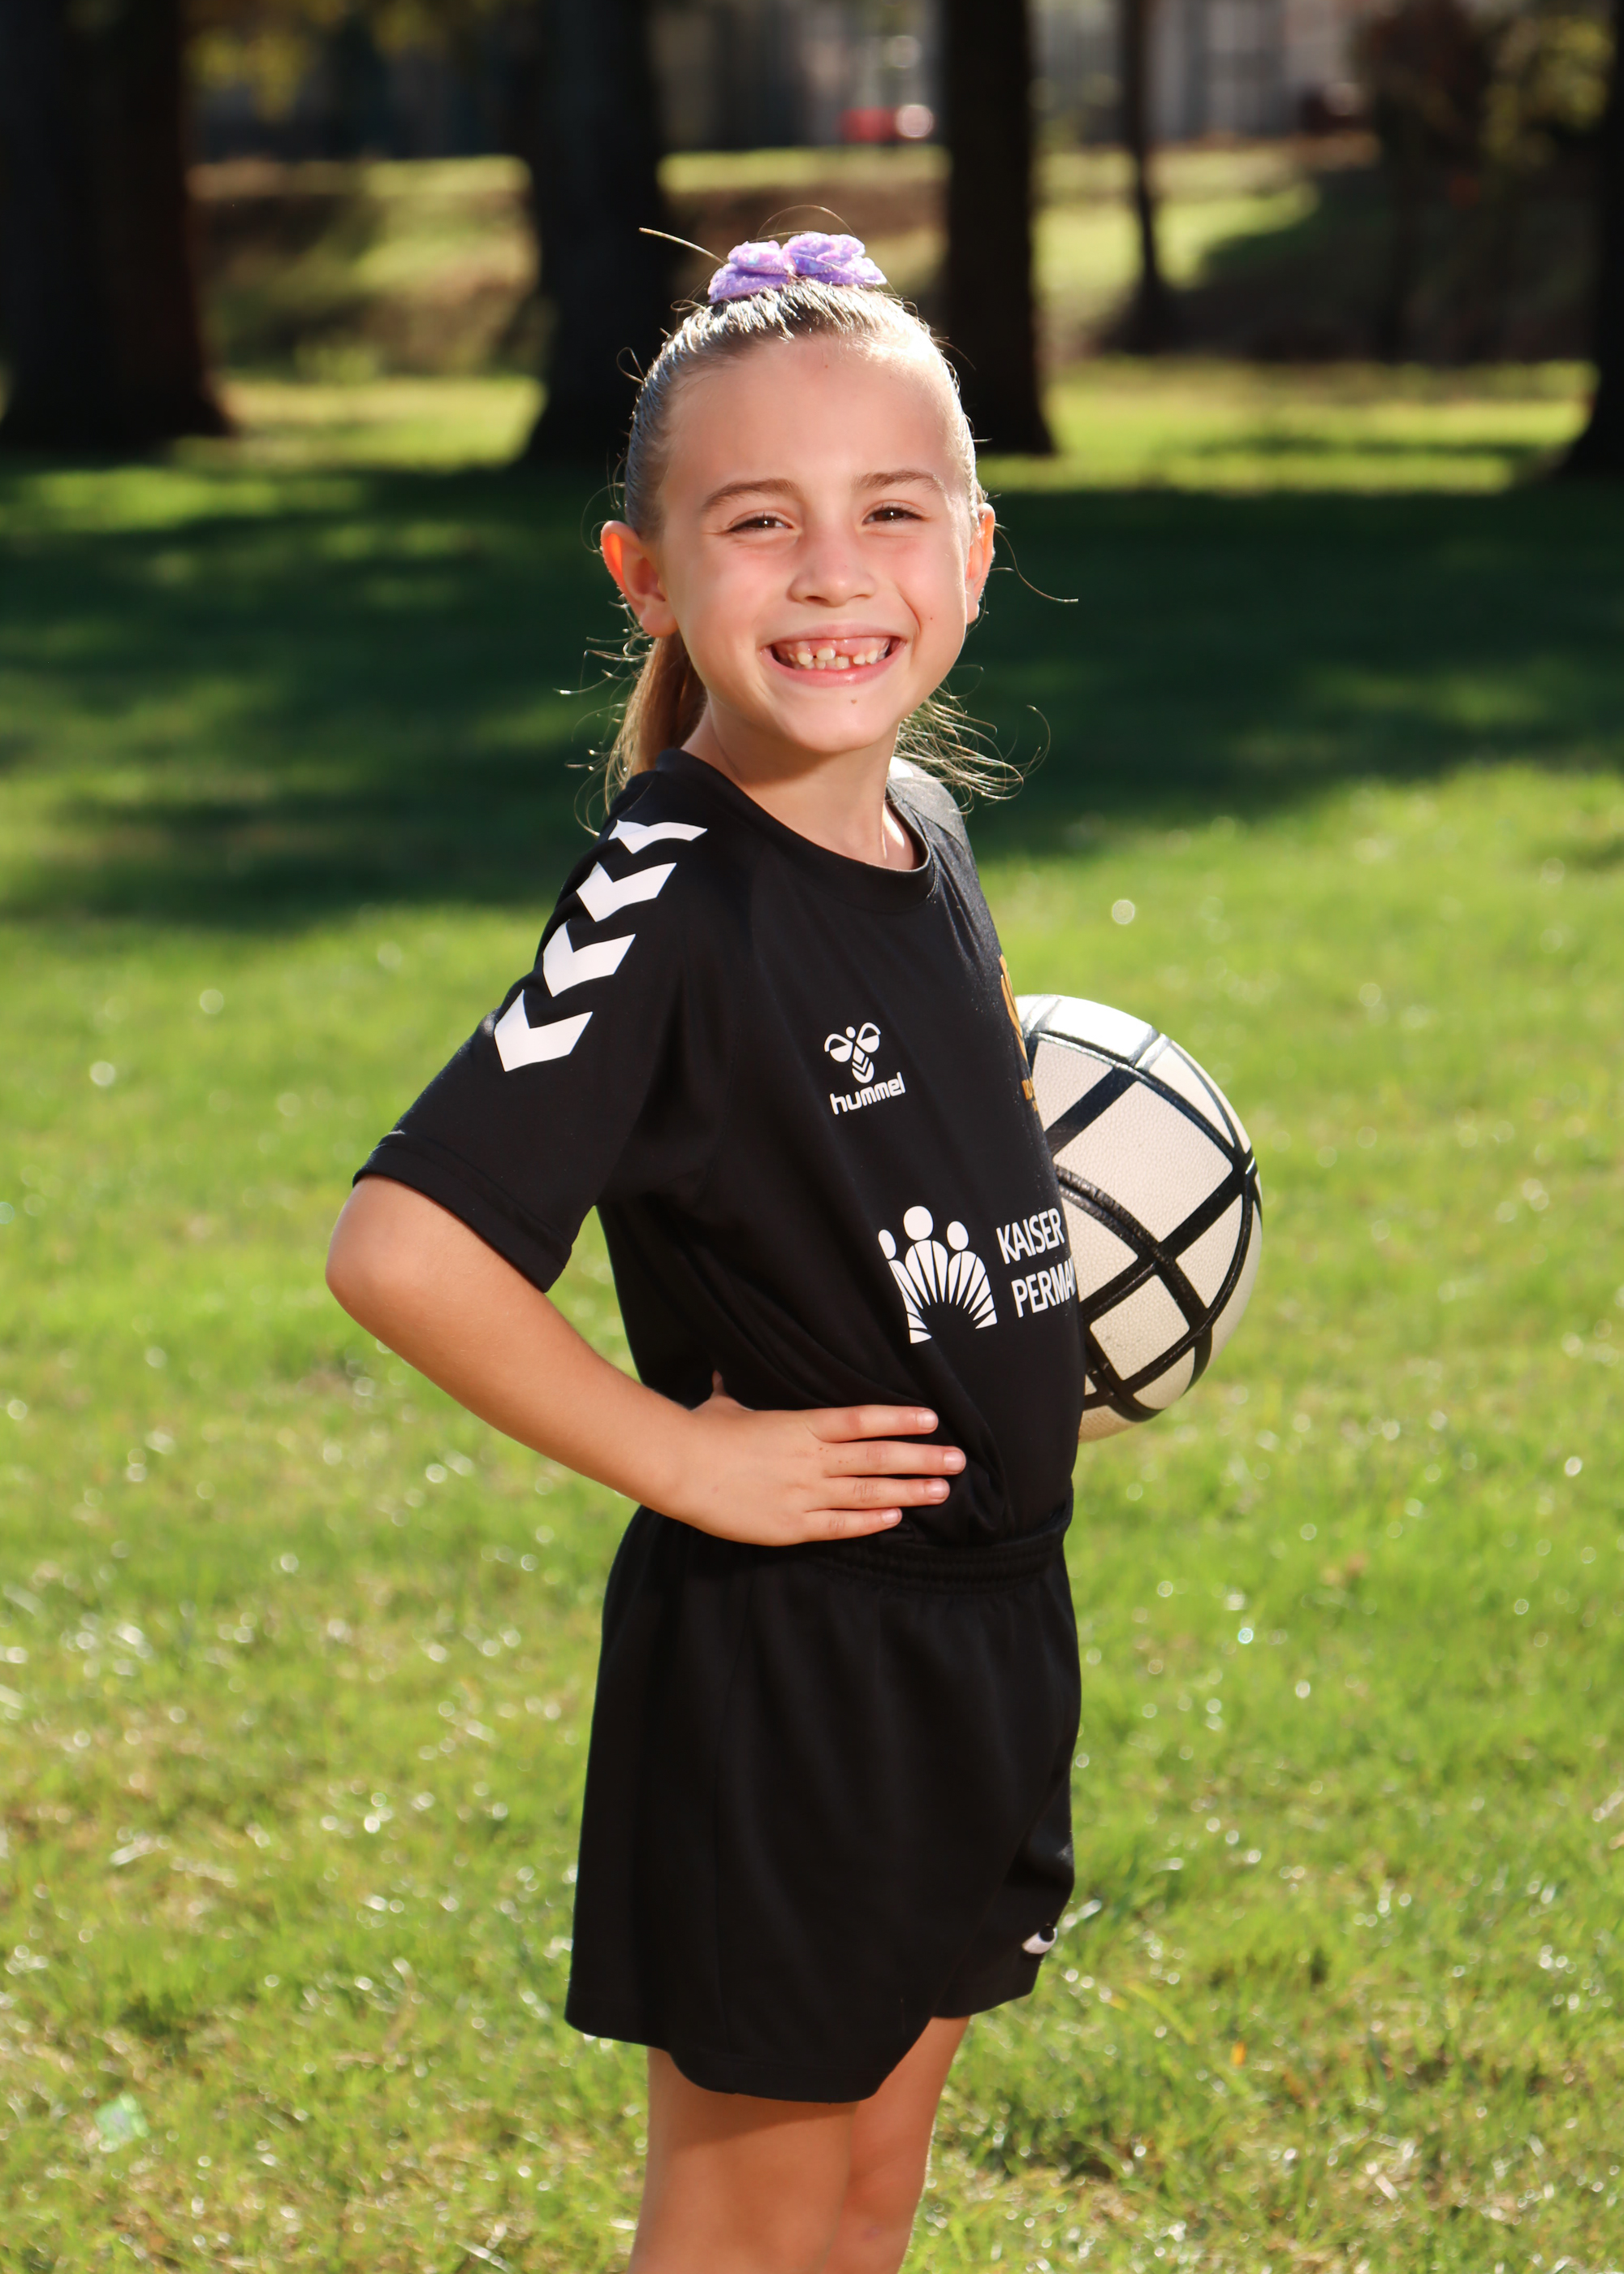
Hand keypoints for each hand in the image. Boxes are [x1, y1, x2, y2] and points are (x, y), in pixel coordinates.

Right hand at [660, 1374, 964, 1546]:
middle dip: (921, 1459)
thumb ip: (735, 1392)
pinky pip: (838, 1525)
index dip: (900, 1419)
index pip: (862, 1419)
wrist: (679, 1468)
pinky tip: (895, 1519)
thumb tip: (724, 1371)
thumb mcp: (724, 1404)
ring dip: (908, 1492)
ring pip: (867, 1493)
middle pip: (877, 1458)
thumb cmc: (701, 1431)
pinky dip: (868, 1522)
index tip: (931, 1419)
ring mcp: (803, 1493)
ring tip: (941, 1491)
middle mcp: (811, 1458)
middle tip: (958, 1460)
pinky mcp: (790, 1525)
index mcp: (800, 1424)